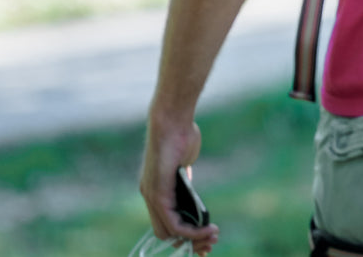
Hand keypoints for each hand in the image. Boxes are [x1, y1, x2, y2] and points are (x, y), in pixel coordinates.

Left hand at [139, 116, 218, 254]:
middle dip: (190, 241)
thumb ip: (183, 176)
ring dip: (193, 238)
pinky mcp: (158, 194)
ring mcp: (152, 196)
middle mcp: (149, 196)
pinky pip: (173, 223)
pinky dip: (190, 230)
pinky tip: (206, 228)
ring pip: (169, 232)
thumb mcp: (183, 161)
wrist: (173, 121)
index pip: (165, 222)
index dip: (184, 234)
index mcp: (155, 189)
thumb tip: (188, 184)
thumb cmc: (181, 135)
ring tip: (213, 237)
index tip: (204, 236)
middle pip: (167, 233)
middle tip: (211, 242)